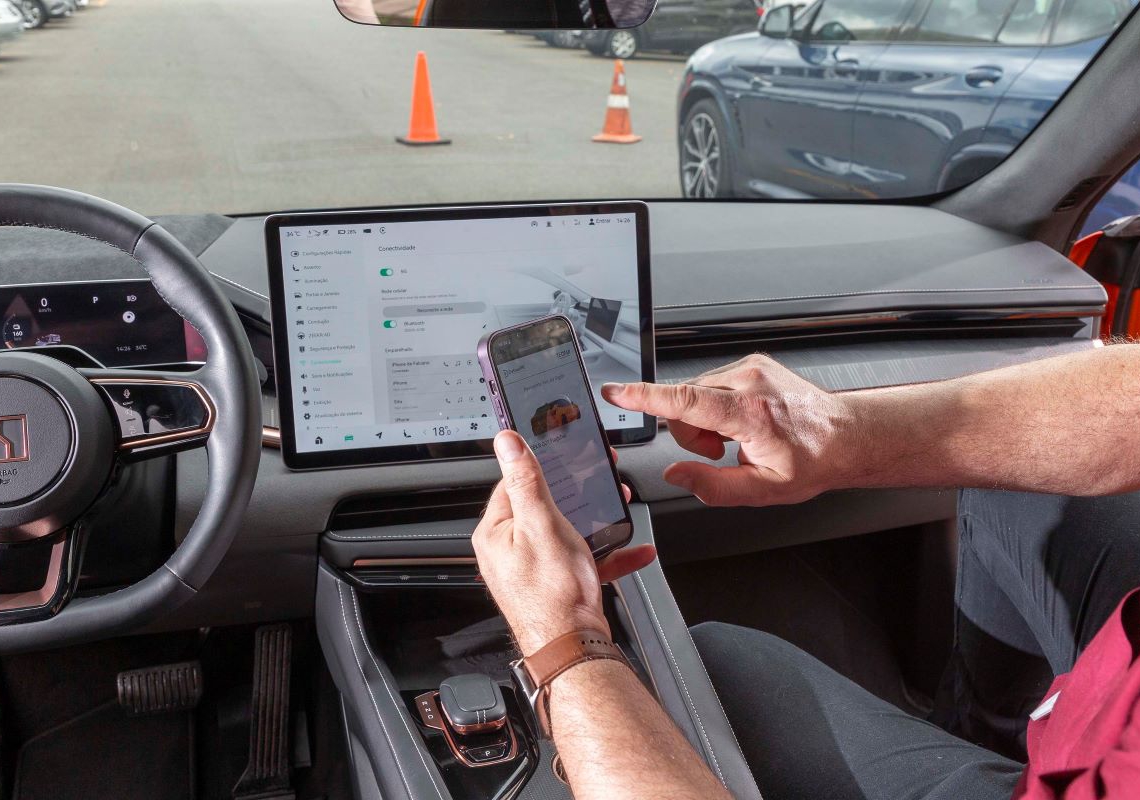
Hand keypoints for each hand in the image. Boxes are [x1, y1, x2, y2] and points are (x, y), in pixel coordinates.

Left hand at [472, 430, 656, 654]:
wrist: (574, 649)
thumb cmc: (552, 595)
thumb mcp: (542, 524)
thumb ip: (526, 480)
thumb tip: (506, 442)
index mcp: (496, 532)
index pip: (513, 483)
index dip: (542, 466)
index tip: (566, 454)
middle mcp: (509, 551)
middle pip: (544, 506)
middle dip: (578, 495)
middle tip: (600, 482)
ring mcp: (533, 569)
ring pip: (567, 532)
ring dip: (597, 522)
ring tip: (620, 511)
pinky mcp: (557, 585)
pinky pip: (583, 559)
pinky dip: (607, 554)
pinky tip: (632, 550)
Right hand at [601, 354, 852, 506]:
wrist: (845, 436)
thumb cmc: (813, 461)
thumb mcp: (763, 491)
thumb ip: (712, 486)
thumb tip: (676, 474)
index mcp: (750, 414)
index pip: (685, 401)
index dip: (644, 397)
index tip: (616, 393)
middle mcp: (749, 382)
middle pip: (684, 402)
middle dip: (690, 432)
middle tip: (720, 453)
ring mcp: (751, 368)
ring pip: (695, 393)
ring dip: (704, 420)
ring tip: (735, 438)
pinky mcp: (751, 363)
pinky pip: (711, 385)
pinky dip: (716, 407)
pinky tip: (741, 423)